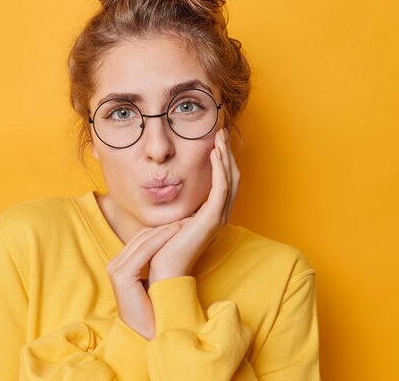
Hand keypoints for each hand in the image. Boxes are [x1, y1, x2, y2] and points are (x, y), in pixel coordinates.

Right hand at [106, 222, 180, 339]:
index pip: (140, 238)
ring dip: (164, 230)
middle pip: (141, 236)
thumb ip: (154, 264)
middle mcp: (115, 264)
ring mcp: (116, 269)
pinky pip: (143, 251)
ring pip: (143, 240)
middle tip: (186, 219)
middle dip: (164, 227)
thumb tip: (171, 245)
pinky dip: (160, 239)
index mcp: (120, 265)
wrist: (149, 334)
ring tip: (183, 223)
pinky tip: (176, 232)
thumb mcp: (153, 280)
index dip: (161, 229)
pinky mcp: (122, 276)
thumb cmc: (156, 309)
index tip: (182, 222)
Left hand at [148, 128, 239, 282]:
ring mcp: (219, 217)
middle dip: (228, 152)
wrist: (166, 268)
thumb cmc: (166, 246)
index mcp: (213, 214)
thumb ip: (182, 205)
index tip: (217, 140)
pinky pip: (221, 188)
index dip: (224, 159)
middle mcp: (221, 214)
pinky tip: (215, 153)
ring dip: (226, 155)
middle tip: (222, 131)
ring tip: (220, 136)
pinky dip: (220, 169)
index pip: (225, 181)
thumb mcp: (175, 218)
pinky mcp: (213, 219)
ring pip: (230, 179)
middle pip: (232, 176)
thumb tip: (173, 188)